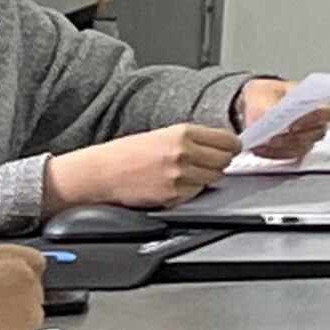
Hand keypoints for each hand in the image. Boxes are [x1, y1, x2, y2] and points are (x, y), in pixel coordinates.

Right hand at [44, 125, 240, 211]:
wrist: (99, 174)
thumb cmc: (124, 154)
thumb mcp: (161, 135)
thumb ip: (191, 139)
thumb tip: (220, 144)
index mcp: (182, 133)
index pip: (227, 140)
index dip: (231, 146)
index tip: (230, 149)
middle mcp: (183, 153)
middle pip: (224, 161)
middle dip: (219, 162)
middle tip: (206, 163)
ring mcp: (179, 176)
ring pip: (212, 179)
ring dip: (204, 177)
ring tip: (183, 173)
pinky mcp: (173, 196)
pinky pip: (195, 194)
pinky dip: (190, 191)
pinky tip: (172, 184)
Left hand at [233, 82, 329, 167]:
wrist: (258, 105)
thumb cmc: (266, 95)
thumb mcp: (263, 93)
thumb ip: (267, 103)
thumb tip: (267, 115)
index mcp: (314, 102)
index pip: (326, 113)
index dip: (312, 120)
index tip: (293, 125)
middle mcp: (316, 122)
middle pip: (315, 134)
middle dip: (292, 138)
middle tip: (273, 138)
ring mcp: (308, 137)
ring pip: (302, 148)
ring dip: (282, 148)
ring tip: (263, 144)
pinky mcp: (296, 149)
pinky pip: (290, 156)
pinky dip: (274, 154)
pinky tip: (261, 149)